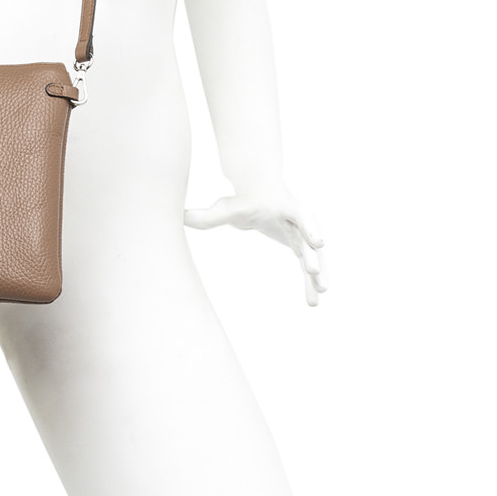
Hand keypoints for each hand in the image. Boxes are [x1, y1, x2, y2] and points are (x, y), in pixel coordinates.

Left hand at [185, 184, 327, 305]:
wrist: (259, 193)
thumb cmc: (242, 201)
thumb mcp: (224, 208)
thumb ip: (205, 216)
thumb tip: (178, 217)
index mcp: (285, 206)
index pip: (302, 215)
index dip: (310, 228)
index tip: (318, 242)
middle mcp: (299, 219)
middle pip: (310, 238)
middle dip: (313, 256)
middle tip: (314, 273)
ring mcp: (303, 234)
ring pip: (314, 256)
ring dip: (317, 275)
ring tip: (317, 297)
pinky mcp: (301, 246)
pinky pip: (309, 266)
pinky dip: (310, 282)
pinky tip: (311, 302)